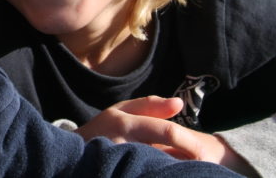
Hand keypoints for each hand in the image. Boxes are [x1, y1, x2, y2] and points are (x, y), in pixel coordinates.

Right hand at [75, 96, 257, 175]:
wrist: (69, 157)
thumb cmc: (102, 131)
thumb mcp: (122, 111)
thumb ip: (151, 106)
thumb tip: (180, 104)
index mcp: (125, 124)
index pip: (167, 132)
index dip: (191, 143)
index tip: (206, 154)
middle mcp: (121, 144)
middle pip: (166, 158)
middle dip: (188, 165)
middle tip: (202, 168)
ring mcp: (118, 165)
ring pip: (157, 171)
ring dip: (174, 173)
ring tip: (187, 174)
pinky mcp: (116, 176)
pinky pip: (144, 177)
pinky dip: (157, 177)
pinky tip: (161, 176)